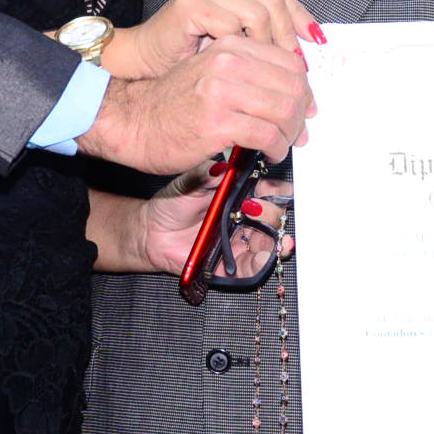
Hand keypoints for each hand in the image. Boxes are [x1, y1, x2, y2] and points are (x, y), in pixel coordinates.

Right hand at [82, 37, 311, 173]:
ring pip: (285, 110)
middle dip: (301, 114)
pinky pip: (268, 135)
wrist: (131, 122)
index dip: (304, 89)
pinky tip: (268, 153)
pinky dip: (276, 148)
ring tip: (282, 144)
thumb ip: (249, 75)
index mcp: (230, 46)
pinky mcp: (218, 122)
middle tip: (297, 132)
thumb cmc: (171, 104)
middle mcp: (228, 63)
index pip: (289, 61)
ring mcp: (222, 91)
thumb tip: (294, 94)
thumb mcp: (212, 73)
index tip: (303, 107)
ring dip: (290, 134)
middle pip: (293, 86)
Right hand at [109, 0, 318, 77]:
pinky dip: (241, 51)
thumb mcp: (235, 45)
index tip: (316, 42)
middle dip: (288, 37)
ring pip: (258, 14)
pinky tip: (242, 70)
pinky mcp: (190, 5)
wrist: (146, 69)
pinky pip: (232, 27)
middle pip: (273, 1)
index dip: (300, 17)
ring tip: (266, 70)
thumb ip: (265, 36)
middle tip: (296, 68)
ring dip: (266, 47)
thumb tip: (309, 43)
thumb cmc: (188, 63)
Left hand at [119, 162, 290, 277]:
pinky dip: (263, 262)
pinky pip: (253, 266)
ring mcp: (240, 241)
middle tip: (257, 210)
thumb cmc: (171, 204)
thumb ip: (209, 175)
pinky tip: (265, 255)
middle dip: (274, 214)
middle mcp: (244, 218)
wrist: (152, 232)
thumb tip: (224, 166)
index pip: (269, 191)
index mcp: (240, 195)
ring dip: (277, 240)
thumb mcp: (189, 182)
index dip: (278, 190)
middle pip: (274, 217)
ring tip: (277, 238)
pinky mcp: (231, 263)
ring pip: (269, 242)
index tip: (281, 190)